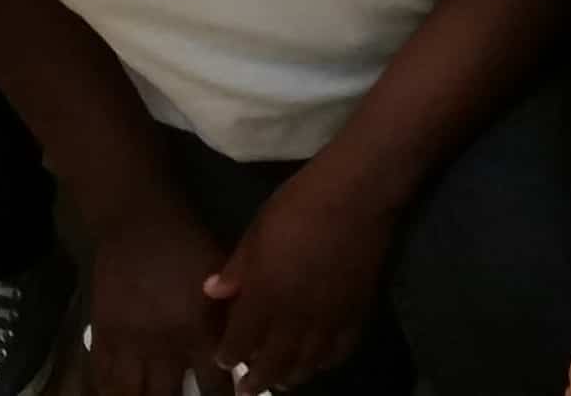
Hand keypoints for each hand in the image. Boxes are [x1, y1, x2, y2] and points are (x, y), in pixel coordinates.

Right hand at [72, 196, 228, 395]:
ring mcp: (129, 343)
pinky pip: (102, 375)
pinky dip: (109, 389)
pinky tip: (116, 392)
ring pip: (130, 394)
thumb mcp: (220, 280)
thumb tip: (247, 349)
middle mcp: (163, 346)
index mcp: (197, 332)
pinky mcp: (103, 334)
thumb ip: (230, 316)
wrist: (137, 222)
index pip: (214, 385)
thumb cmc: (187, 244)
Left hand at [206, 166, 398, 395]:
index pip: (240, 342)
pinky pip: (340, 350)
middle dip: (257, 380)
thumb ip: (236, 268)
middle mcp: (295, 318)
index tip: (222, 360)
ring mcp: (328, 318)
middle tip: (248, 390)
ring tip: (282, 383)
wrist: (355, 195)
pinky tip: (319, 362)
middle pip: (273, 364)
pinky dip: (327, 362)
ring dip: (291, 377)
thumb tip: (213, 292)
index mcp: (264, 297)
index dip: (228, 355)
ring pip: (307, 364)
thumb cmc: (298, 206)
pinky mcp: (357, 311)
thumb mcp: (256, 231)